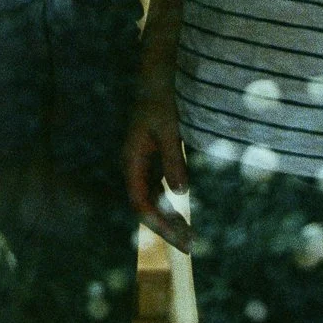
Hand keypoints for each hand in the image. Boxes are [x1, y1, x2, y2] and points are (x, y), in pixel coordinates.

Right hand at [124, 89, 190, 253]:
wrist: (159, 74)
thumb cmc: (163, 98)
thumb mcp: (170, 128)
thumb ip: (173, 159)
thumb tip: (181, 192)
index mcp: (132, 159)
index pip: (141, 202)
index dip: (159, 223)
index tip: (179, 238)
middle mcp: (135, 165)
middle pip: (147, 206)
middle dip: (167, 228)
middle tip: (190, 247)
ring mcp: (145, 163)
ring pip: (154, 200)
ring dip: (170, 219)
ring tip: (190, 238)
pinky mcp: (155, 158)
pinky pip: (160, 189)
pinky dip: (172, 205)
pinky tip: (184, 216)